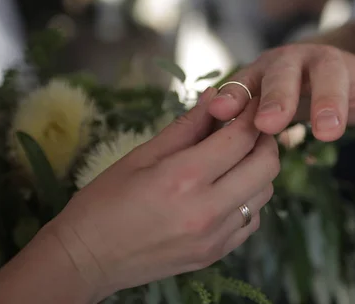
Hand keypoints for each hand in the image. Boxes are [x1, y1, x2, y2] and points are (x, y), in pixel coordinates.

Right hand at [49, 88, 278, 299]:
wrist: (88, 258)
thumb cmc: (105, 201)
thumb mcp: (141, 155)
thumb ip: (186, 126)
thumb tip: (215, 96)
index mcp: (185, 177)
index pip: (241, 137)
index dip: (250, 114)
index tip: (248, 104)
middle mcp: (208, 209)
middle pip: (266, 165)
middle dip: (264, 140)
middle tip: (247, 129)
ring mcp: (216, 237)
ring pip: (264, 193)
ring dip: (258, 170)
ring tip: (235, 159)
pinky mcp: (216, 254)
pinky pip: (252, 220)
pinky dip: (249, 199)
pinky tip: (227, 190)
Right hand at [208, 44, 354, 140]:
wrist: (315, 69)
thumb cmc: (347, 87)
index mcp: (329, 62)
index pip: (332, 78)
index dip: (330, 102)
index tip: (330, 131)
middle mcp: (292, 61)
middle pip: (284, 73)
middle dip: (276, 96)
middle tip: (270, 123)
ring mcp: (263, 70)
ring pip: (248, 78)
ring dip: (235, 94)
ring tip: (220, 111)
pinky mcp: (242, 84)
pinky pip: (227, 91)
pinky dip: (216, 103)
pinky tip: (201, 118)